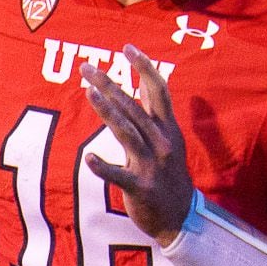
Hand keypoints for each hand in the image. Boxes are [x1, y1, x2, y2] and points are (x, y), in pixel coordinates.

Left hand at [80, 46, 192, 245]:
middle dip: (110, 84)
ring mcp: (150, 165)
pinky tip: (89, 159)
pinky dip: (104, 168)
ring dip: (107, 112)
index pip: (158, 90)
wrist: (179, 218)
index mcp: (167, 129)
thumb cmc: (168, 175)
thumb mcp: (169, 140)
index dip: (144, 67)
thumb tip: (143, 83)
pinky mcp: (139, 188)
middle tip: (87, 67)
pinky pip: (119, 176)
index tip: (127, 47)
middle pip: (134, 107)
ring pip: (127, 133)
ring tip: (89, 93)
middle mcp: (160, 143)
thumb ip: (155, 113)